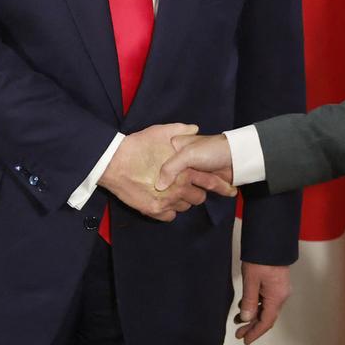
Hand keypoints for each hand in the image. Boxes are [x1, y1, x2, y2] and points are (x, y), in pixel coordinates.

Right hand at [99, 123, 235, 221]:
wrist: (114, 162)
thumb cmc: (137, 146)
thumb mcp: (160, 131)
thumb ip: (180, 129)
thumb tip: (195, 128)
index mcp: (185, 169)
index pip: (210, 181)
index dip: (222, 187)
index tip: (231, 191)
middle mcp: (179, 187)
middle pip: (198, 197)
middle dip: (196, 193)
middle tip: (188, 187)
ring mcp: (167, 200)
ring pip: (184, 207)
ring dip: (182, 201)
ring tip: (174, 193)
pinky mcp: (154, 210)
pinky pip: (170, 216)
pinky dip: (169, 210)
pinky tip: (163, 203)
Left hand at [234, 263, 291, 343]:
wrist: (271, 241)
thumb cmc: (261, 259)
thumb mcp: (251, 281)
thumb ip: (248, 301)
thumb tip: (246, 318)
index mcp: (276, 298)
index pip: (266, 322)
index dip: (255, 332)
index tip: (245, 340)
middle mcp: (280, 296)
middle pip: (267, 317)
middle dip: (252, 326)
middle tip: (239, 334)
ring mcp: (279, 290)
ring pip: (265, 309)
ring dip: (252, 316)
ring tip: (238, 321)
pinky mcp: (276, 283)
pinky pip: (265, 300)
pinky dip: (255, 305)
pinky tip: (244, 306)